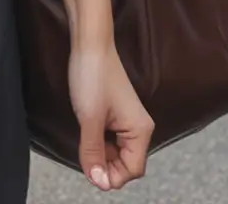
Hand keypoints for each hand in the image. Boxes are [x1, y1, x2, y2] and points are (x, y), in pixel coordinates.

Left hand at [68, 41, 152, 191]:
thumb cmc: (93, 76)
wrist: (90, 46)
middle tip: (86, 153)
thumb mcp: (89, 119)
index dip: (112, 176)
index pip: (133, 170)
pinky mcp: (118, 117)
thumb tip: (99, 181)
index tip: (91, 171)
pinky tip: (89, 133)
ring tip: (87, 139)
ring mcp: (129, 122)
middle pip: (127, 165)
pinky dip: (100, 144)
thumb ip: (94, 152)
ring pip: (118, 154)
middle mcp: (139, 128)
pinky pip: (112, 141)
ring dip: (102, 155)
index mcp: (141, 130)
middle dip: (107, 166)